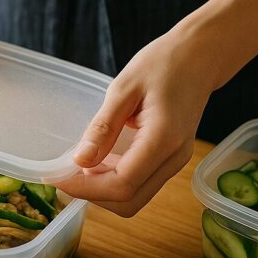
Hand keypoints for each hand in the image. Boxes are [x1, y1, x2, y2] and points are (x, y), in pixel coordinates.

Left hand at [56, 32, 216, 216]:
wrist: (200, 55)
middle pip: (129, 201)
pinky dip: (117, 180)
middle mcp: (173, 159)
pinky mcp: (172, 159)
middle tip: (66, 173)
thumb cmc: (164, 63)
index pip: (122, 185)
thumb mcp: (124, 88)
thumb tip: (79, 161)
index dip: (86, 188)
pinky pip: (142, 183)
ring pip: (135, 198)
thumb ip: (103, 127)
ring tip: (80, 166)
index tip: (57, 177)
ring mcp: (175, 162)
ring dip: (104, 189)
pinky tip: (101, 160)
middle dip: (93, 194)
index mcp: (163, 140)